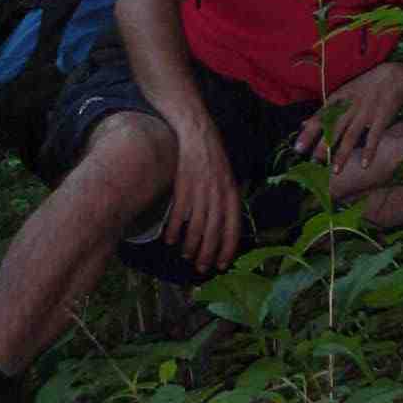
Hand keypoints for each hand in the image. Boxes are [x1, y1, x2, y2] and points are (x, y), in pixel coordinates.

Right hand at [164, 117, 240, 273]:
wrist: (197, 135)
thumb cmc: (214, 158)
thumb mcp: (228, 179)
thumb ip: (228, 201)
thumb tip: (225, 227)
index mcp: (232, 193)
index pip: (232, 228)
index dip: (227, 248)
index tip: (222, 264)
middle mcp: (218, 195)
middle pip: (213, 232)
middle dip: (207, 253)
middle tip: (201, 268)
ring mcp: (200, 191)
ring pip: (196, 226)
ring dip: (191, 245)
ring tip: (187, 255)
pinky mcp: (183, 187)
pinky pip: (178, 214)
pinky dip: (173, 229)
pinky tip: (170, 239)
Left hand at [293, 62, 402, 173]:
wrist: (393, 76)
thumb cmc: (365, 86)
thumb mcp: (342, 94)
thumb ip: (324, 111)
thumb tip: (304, 124)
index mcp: (338, 99)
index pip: (320, 118)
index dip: (309, 133)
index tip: (297, 148)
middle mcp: (349, 107)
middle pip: (333, 129)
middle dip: (322, 146)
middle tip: (312, 163)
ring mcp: (365, 113)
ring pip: (351, 136)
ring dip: (343, 154)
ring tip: (335, 171)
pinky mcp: (381, 118)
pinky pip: (374, 137)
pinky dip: (369, 151)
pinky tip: (365, 165)